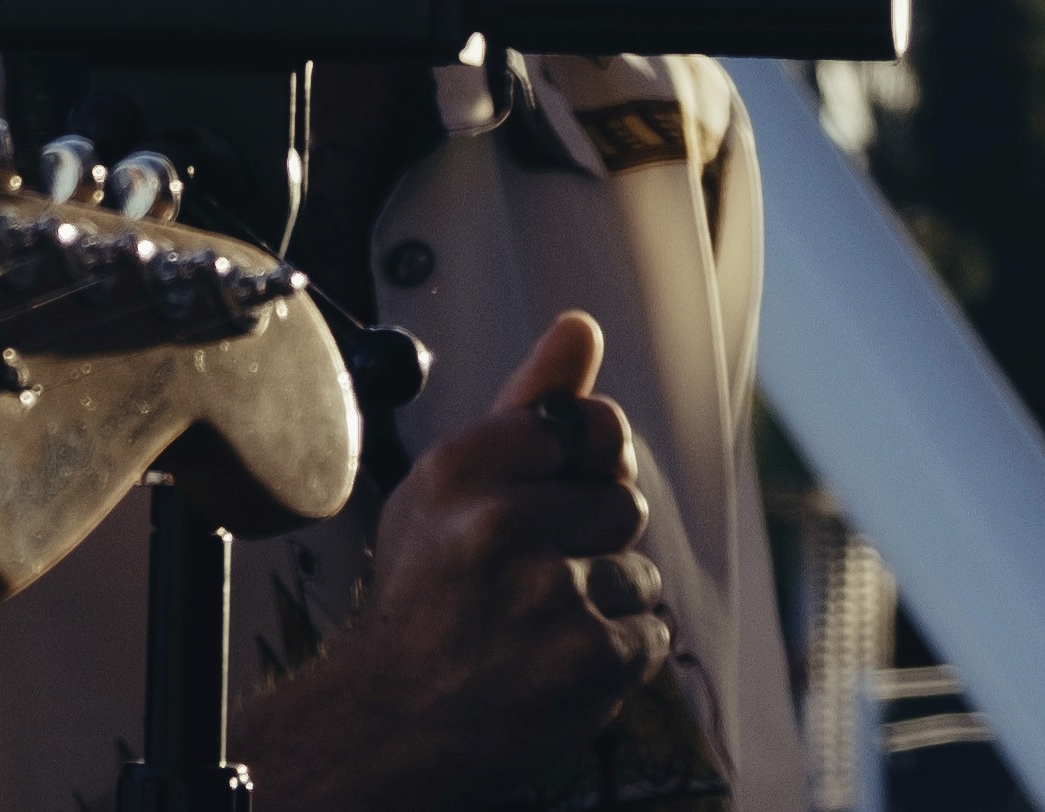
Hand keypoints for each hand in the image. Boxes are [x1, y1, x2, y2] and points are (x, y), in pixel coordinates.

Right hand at [229, 312, 674, 811]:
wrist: (395, 718)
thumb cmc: (425, 593)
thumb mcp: (448, 486)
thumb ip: (526, 405)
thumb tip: (582, 326)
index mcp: (460, 467)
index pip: (589, 426)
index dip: (580, 468)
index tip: (544, 500)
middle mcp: (498, 523)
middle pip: (624, 499)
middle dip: (594, 537)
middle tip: (532, 572)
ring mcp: (546, 595)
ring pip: (638, 571)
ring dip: (604, 600)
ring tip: (537, 622)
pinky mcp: (588, 660)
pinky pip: (650, 631)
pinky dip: (616, 651)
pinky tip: (556, 658)